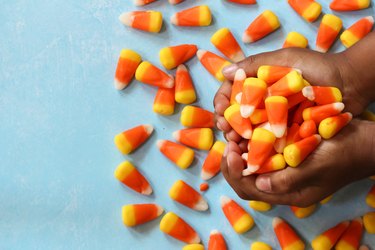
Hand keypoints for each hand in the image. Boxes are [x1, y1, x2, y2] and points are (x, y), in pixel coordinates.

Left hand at [221, 119, 374, 206]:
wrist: (367, 141)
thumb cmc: (346, 153)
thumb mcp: (318, 167)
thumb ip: (288, 179)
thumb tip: (258, 183)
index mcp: (290, 194)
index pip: (250, 190)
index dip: (235, 172)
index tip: (231, 150)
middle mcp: (283, 185)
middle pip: (246, 181)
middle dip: (232, 163)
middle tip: (228, 141)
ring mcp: (285, 169)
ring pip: (251, 166)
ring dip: (240, 151)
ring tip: (234, 133)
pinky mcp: (287, 154)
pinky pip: (262, 152)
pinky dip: (251, 142)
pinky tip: (248, 127)